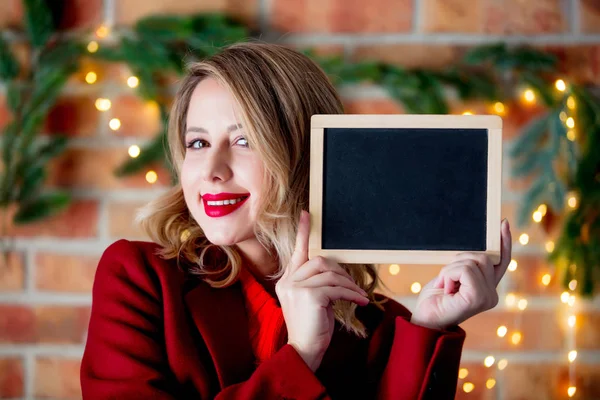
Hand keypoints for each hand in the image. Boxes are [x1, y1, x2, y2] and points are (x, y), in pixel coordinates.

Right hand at [275, 210, 369, 371]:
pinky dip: (352, 294)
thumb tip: (335, 271)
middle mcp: (288, 281)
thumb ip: (317, 283)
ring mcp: (296, 288)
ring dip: (350, 285)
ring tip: (360, 296)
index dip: (304, 232)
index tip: (307, 214)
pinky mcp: (309, 296)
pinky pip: (336, 288)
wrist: (304, 351)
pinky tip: (361, 302)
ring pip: (330, 274)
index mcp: (287, 280)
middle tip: (353, 285)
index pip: (297, 252)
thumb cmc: (312, 327)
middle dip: (341, 271)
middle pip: (319, 261)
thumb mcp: (313, 301)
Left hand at [410, 219, 511, 329]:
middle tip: (447, 280)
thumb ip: (467, 266)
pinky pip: (464, 270)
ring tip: (446, 286)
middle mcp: (493, 294)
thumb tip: (476, 248)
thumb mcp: (452, 276)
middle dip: (458, 262)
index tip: (502, 223)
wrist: (424, 320)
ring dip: (450, 270)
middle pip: (482, 257)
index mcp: (488, 287)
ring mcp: (487, 297)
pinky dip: (449, 275)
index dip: (504, 242)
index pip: (501, 261)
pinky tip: (446, 289)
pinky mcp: (478, 298)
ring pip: (471, 262)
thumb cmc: (435, 299)